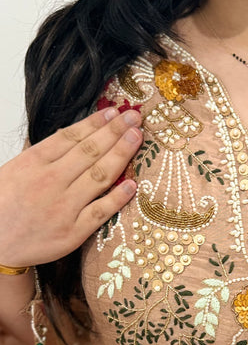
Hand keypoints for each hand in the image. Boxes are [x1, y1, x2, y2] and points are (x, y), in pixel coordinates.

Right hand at [0, 107, 142, 267]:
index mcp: (33, 163)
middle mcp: (50, 182)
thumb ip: (43, 156)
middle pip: (89, 152)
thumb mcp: (15, 171)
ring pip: (99, 176)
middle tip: (134, 118)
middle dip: (114, 132)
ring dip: (121, 155)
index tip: (114, 112)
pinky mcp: (73, 232)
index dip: (95, 123)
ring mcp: (64, 207)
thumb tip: (74, 137)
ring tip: (136, 138)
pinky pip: (100, 211)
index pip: (71, 137)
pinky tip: (132, 184)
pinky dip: (117, 197)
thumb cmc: (5, 206)